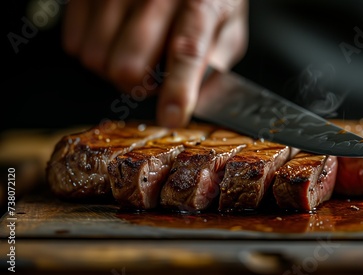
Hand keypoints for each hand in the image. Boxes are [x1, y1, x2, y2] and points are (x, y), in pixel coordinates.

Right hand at [63, 0, 247, 126]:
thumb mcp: (227, 24)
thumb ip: (216, 61)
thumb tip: (199, 101)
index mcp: (199, 3)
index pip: (186, 50)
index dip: (178, 89)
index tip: (172, 116)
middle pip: (128, 66)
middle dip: (140, 85)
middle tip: (152, 75)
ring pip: (96, 59)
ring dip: (114, 68)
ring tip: (135, 51)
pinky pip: (75, 44)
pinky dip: (94, 51)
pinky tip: (115, 38)